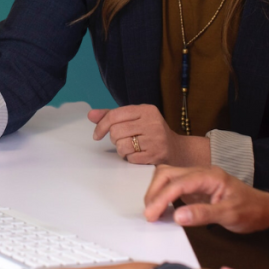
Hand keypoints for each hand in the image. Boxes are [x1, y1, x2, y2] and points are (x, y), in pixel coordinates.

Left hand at [88, 105, 209, 165]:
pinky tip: (137, 155)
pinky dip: (130, 158)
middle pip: (116, 131)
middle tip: (121, 141)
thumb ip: (112, 116)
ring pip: (121, 145)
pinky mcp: (156, 155)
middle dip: (114, 139)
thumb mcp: (135, 119)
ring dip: (121, 150)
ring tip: (130, 148)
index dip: (101, 126)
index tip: (97, 135)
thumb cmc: (151, 133)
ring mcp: (156, 139)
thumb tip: (90, 115)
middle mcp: (152, 122)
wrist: (178, 150)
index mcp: (146, 109)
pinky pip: (130, 158)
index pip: (115, 115)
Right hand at [144, 165, 268, 234]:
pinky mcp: (195, 186)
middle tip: (149, 214)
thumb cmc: (250, 210)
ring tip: (153, 211)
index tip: (152, 215)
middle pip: (168, 173)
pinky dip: (163, 194)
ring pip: (168, 176)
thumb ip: (203, 215)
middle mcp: (200, 172)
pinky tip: (162, 208)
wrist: (263, 209)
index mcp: (209, 175)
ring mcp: (197, 177)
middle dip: (154, 192)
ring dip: (156, 191)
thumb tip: (177, 217)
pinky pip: (174, 184)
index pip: (178, 183)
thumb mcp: (229, 215)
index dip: (161, 198)